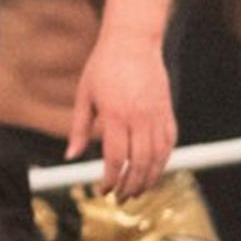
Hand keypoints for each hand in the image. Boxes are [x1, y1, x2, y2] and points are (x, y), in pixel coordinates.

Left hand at [69, 35, 178, 198]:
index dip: (110, 178)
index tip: (103, 190)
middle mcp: (140, 117)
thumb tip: (71, 156)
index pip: (116, 157)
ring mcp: (157, 115)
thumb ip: (79, 129)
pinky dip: (164, 161)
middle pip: (140, 163)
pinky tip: (154, 171)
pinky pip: (170, 143)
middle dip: (130, 186)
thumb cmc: (104, 67)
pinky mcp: (168, 112)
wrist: (133, 42)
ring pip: (158, 157)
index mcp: (116, 114)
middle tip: (121, 199)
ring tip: (137, 191)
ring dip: (149, 179)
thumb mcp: (84, 96)